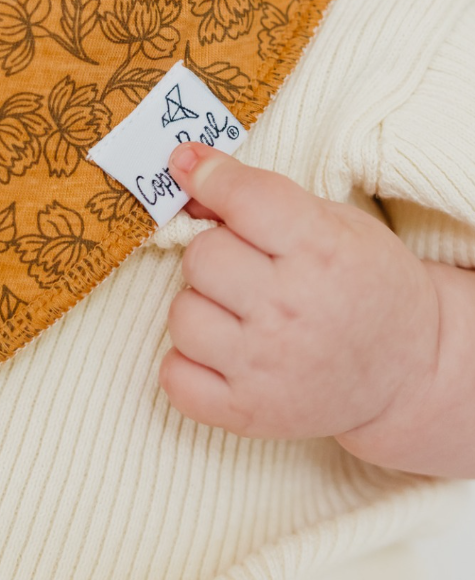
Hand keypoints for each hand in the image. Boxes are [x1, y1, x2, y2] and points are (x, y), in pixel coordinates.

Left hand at [158, 141, 440, 441]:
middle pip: (201, 257)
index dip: (208, 176)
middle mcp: (291, 310)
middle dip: (215, 255)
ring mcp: (266, 366)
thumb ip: (257, 197)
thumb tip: (184, 169)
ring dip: (200, 309)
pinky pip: (173, 375)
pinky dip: (188, 363)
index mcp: (322, 252)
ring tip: (239, 315)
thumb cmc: (362, 284)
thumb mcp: (332, 225)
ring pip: (181, 314)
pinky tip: (222, 354)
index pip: (243, 198)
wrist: (407, 370)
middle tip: (247, 269)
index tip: (188, 167)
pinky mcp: (246, 412)